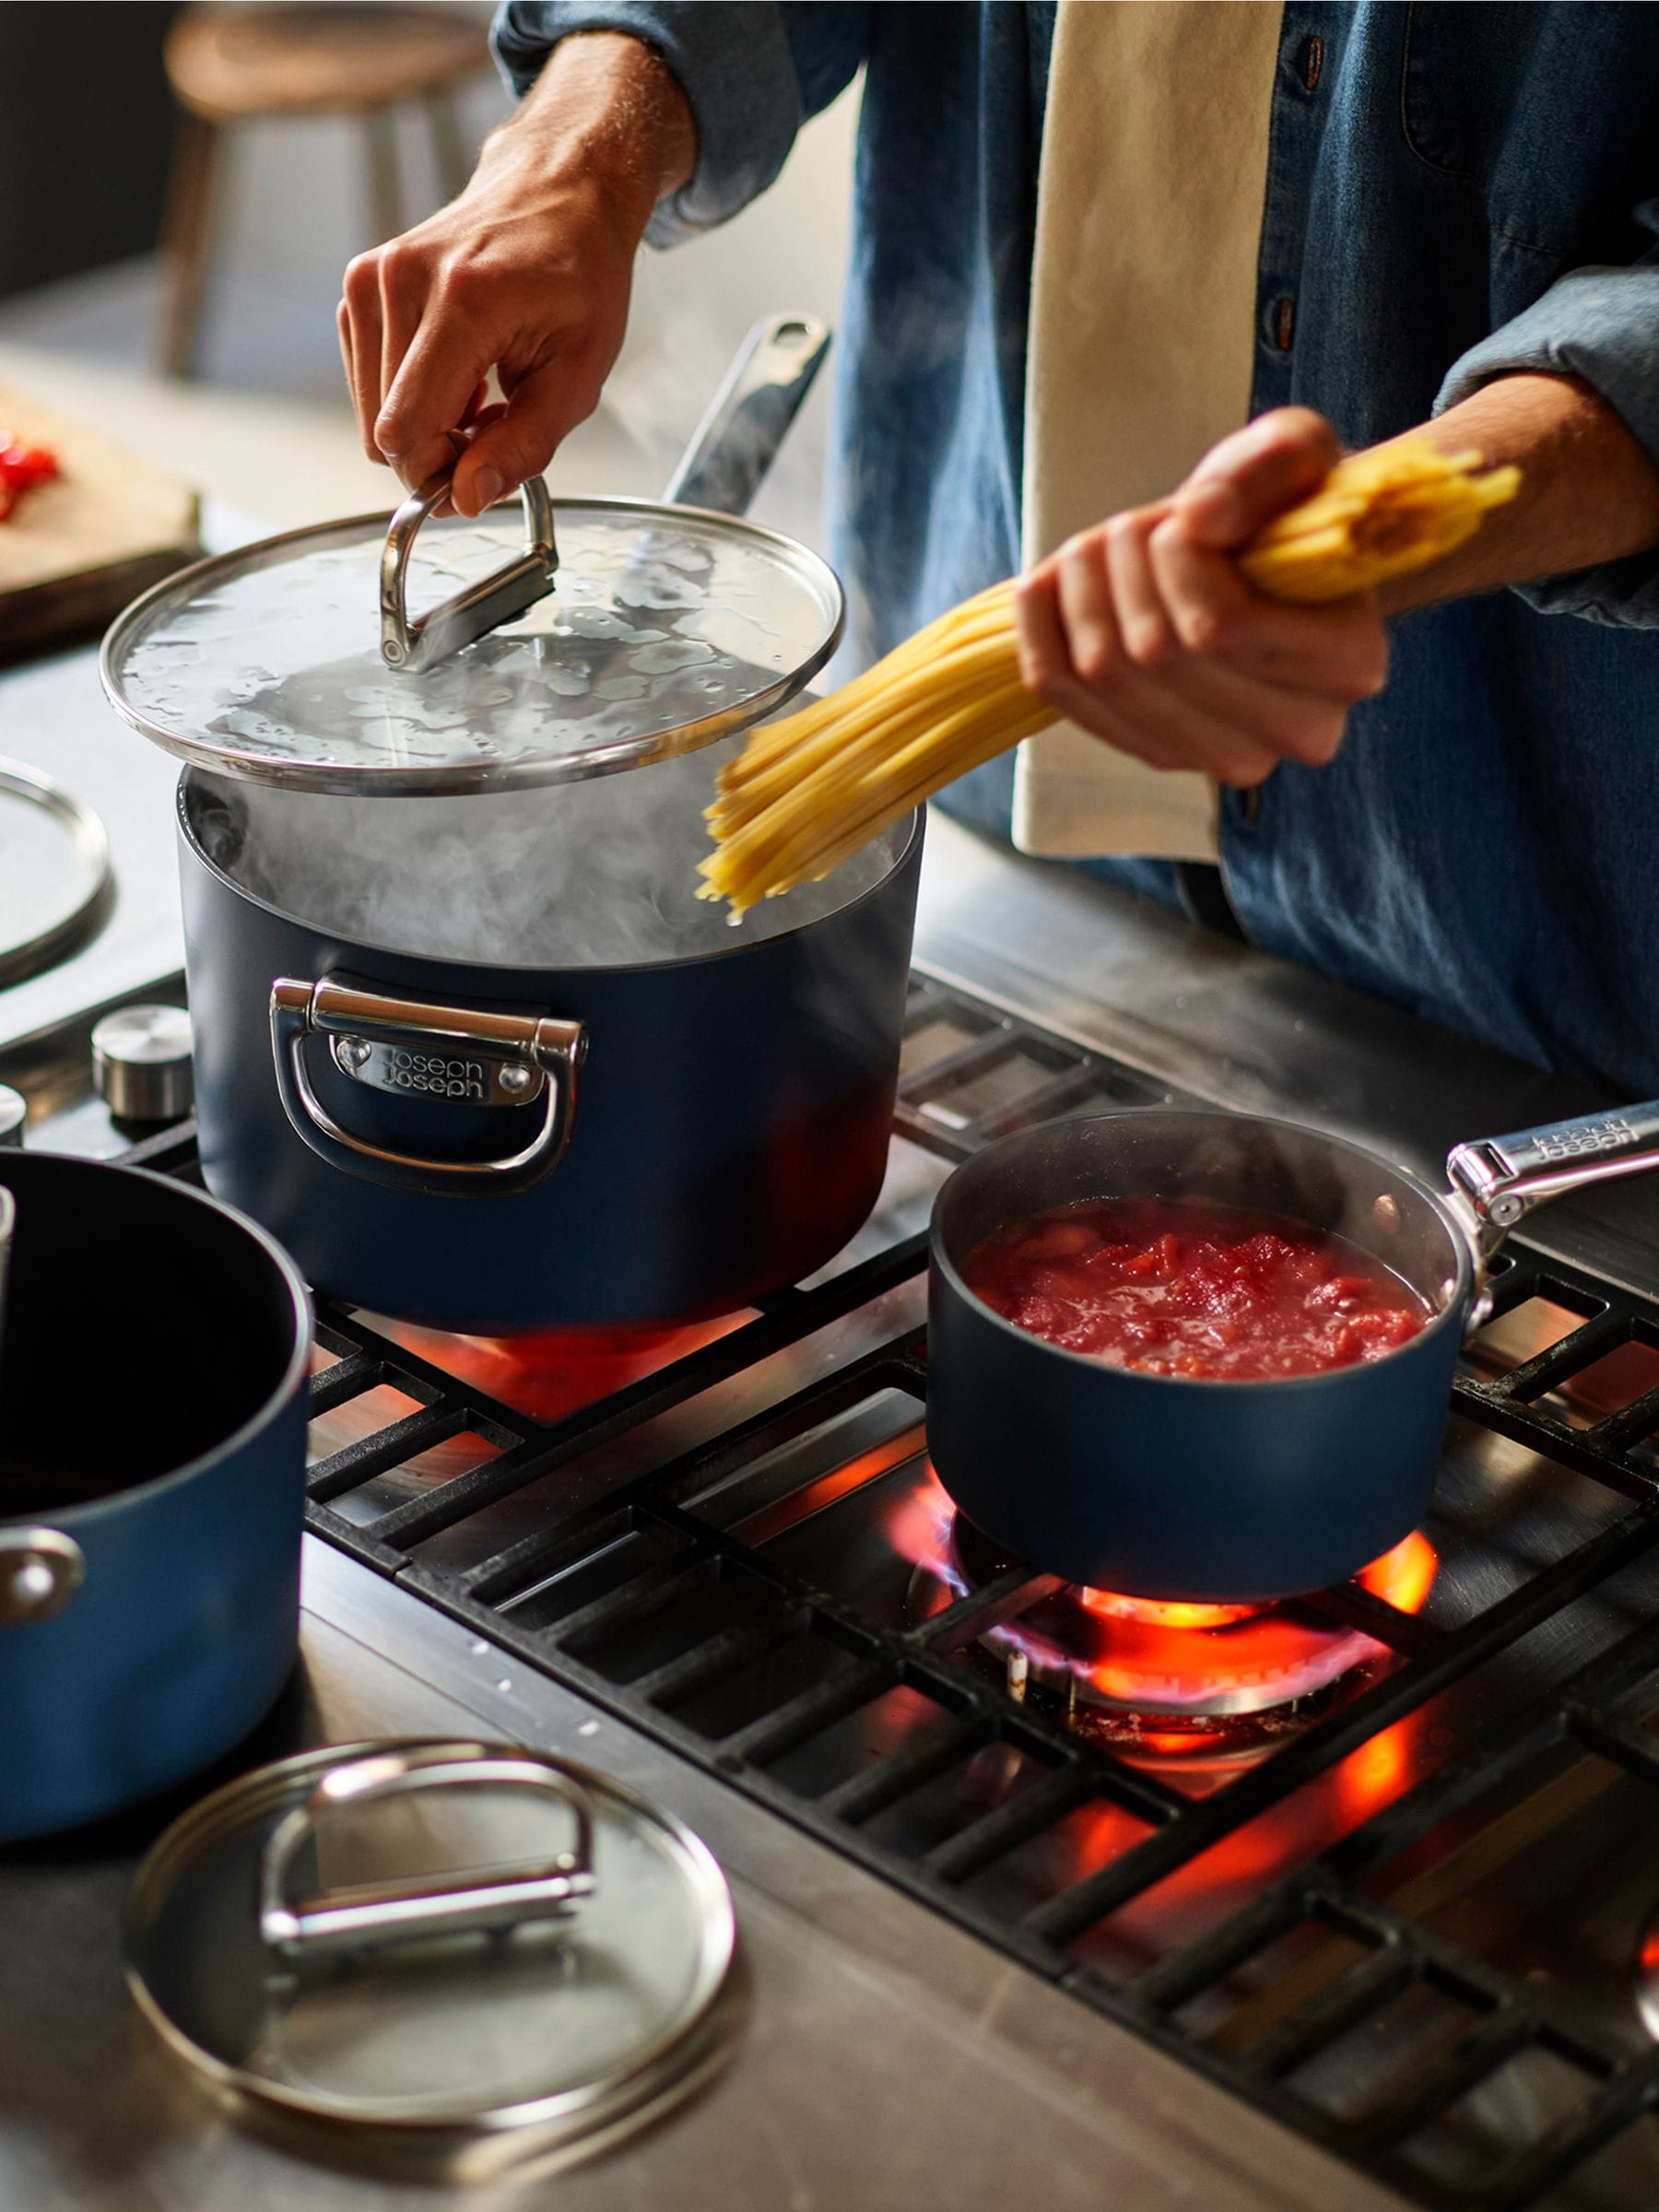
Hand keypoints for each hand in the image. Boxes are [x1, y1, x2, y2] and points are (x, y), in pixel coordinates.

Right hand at [337, 32, 694, 515]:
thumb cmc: (578, 275)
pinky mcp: (360, 283)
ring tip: (479, 390)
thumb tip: (465, 498)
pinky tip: (454, 369)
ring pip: (373, 412)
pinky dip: (410, 393)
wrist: (558, 190)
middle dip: (437, 450)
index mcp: (463, 299)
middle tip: (492, 425)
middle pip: (385, 429)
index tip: (477, 476)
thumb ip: (523, 447)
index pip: (407, 428)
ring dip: (425, 422)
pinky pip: (368, 381)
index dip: (437, 475)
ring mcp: (372, 276)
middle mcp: (403, 279)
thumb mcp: (578, 376)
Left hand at [1013, 410, 1389, 786]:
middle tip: (1131, 525)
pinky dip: (1041, 632)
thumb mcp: (1297, 453)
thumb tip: (1201, 514)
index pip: (1221, 627)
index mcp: (1349, 661)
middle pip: (1157, 654)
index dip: (1175, 558)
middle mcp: (1297, 729)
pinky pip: (1067, 699)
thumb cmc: (1288, 506)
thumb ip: (1266, 465)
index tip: (1180, 514)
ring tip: (1096, 548)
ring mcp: (1224, 757)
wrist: (1268, 566)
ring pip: (1107, 676)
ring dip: (1080, 593)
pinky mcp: (1160, 754)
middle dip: (1123, 567)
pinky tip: (1047, 586)